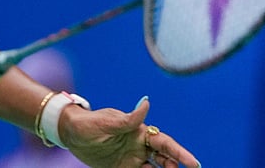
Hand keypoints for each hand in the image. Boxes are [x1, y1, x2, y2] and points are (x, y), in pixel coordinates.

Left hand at [62, 97, 200, 167]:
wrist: (69, 133)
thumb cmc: (88, 123)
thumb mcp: (107, 122)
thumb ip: (128, 118)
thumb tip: (146, 103)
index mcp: (138, 133)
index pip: (164, 144)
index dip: (180, 153)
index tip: (194, 164)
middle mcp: (139, 146)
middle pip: (164, 159)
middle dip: (174, 166)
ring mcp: (132, 159)